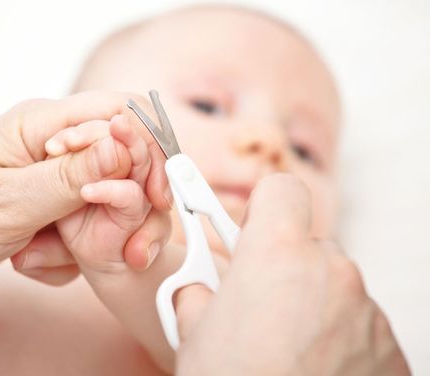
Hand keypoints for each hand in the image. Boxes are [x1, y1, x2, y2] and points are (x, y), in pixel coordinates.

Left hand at [0, 91, 169, 297]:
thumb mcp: (7, 201)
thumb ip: (73, 176)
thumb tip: (127, 146)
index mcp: (42, 126)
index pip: (120, 115)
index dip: (149, 150)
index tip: (155, 195)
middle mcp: (52, 149)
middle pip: (122, 165)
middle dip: (127, 209)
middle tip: (124, 248)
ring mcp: (48, 182)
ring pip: (103, 206)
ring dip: (86, 241)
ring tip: (37, 256)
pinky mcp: (43, 212)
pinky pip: (80, 232)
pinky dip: (64, 256)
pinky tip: (27, 261)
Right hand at [175, 174, 409, 374]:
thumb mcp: (191, 333)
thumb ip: (201, 292)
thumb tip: (203, 289)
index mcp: (277, 254)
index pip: (281, 191)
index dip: (264, 208)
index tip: (251, 230)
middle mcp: (332, 272)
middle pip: (309, 246)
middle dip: (286, 269)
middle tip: (260, 308)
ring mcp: (368, 313)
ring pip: (336, 289)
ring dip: (314, 308)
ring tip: (286, 354)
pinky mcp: (392, 351)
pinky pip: (360, 328)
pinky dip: (340, 342)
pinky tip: (313, 372)